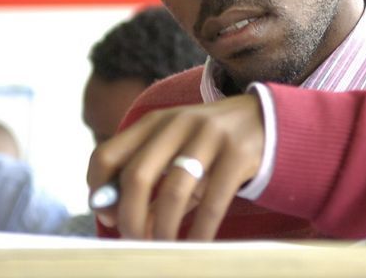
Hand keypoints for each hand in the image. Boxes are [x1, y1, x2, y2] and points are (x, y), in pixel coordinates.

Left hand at [86, 93, 263, 240]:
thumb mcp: (176, 150)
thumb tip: (117, 219)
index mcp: (154, 122)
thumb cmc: (210, 144)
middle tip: (135, 240)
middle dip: (130, 218)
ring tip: (164, 246)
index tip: (108, 216)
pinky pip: (213, 201)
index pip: (106, 155)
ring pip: (174, 191)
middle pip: (137, 176)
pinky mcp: (239, 153)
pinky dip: (200, 231)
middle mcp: (178, 123)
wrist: (266, 119)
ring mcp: (210, 136)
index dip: (99, 191)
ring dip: (164, 228)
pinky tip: (196, 245)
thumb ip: (149, 179)